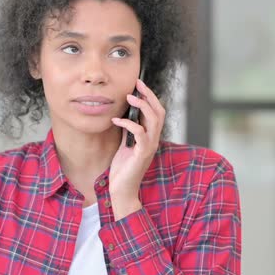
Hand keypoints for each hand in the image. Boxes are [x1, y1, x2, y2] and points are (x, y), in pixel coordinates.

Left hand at [109, 79, 165, 219]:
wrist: (122, 190)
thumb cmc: (123, 169)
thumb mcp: (125, 144)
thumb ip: (128, 131)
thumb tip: (124, 115)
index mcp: (151, 136)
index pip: (157, 111)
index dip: (150, 97)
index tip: (138, 84)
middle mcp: (154, 140)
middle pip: (159, 111)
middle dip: (149, 95)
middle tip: (136, 84)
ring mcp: (150, 147)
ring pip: (154, 120)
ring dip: (142, 106)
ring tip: (129, 98)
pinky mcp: (142, 153)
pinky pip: (139, 132)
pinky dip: (128, 123)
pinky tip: (116, 121)